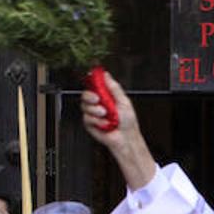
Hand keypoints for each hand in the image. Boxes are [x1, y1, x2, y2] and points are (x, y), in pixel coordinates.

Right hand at [80, 72, 156, 190]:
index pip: (95, 85)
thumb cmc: (128, 122)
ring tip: (106, 115)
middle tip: (98, 100)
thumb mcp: (124, 101)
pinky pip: (87, 118)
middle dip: (90, 96)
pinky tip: (105, 124)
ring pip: (85, 106)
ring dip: (96, 111)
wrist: (126, 138)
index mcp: (106, 96)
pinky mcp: (90, 123)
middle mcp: (99, 104)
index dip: (92, 82)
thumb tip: (106, 75)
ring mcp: (93, 113)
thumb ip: (114, 88)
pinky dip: (97, 121)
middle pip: (86, 94)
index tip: (93, 81)